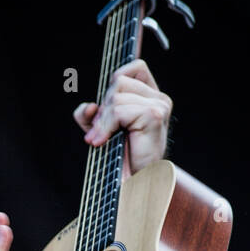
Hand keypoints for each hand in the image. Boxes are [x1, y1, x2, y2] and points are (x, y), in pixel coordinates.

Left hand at [73, 58, 171, 176]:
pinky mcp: (154, 114)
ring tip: (104, 139)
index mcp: (152, 96)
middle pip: (119, 80)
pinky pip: (119, 110)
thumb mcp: (101, 129)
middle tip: (101, 132)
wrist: (135, 183)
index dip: (114, 85)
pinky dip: (106, 126)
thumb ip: (91, 114)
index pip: (135, 67)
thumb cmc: (122, 157)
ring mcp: (160, 105)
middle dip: (104, 107)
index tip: (107, 110)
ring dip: (104, 120)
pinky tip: (104, 141)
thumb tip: (89, 107)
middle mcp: (160, 98)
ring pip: (117, 96)